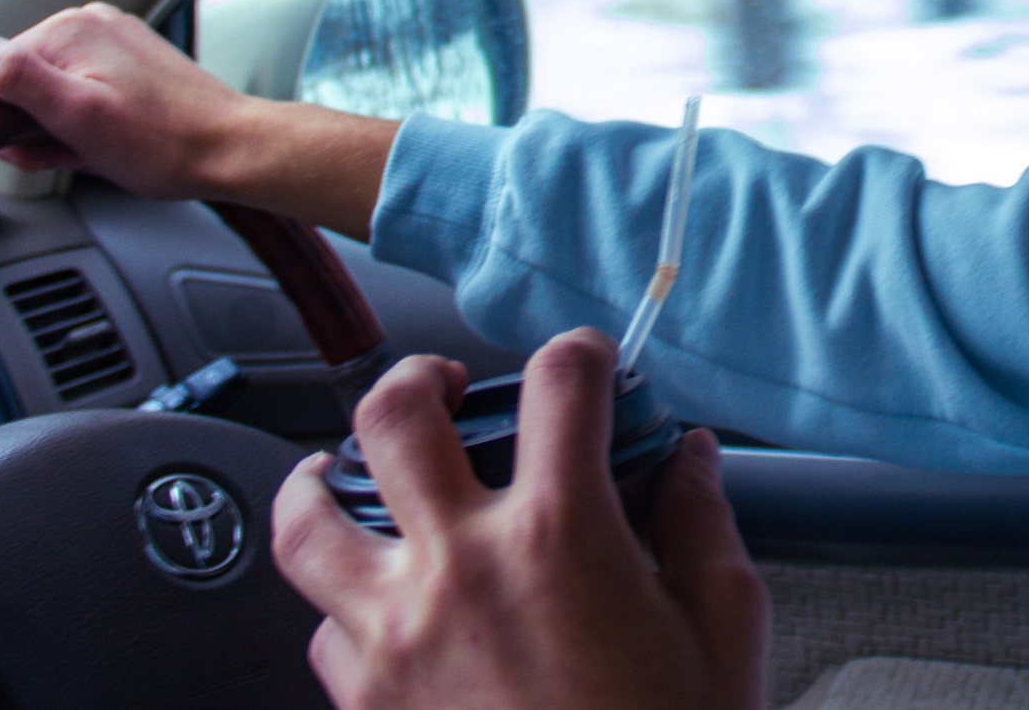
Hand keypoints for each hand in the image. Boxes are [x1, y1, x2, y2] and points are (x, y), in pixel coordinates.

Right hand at [0, 3, 395, 234]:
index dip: (1, 119)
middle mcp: (89, 23)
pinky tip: (110, 141)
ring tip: (98, 147)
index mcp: (67, 29)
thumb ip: (14, 77)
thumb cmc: (162, 143)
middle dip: (33, 125)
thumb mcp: (75, 116)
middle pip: (20, 81)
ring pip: (51, 91)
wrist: (230, 150)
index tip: (35, 143)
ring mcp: (112, 41)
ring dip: (60, 128)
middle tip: (72, 150)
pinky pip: (83, 92)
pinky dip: (85, 121)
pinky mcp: (131, 62)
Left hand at [272, 334, 768, 709]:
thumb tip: (688, 460)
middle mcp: (459, 569)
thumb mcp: (722, 628)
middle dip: (420, 377)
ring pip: (306, 521)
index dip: (580, 353)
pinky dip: (344, 605)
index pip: (557, 385)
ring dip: (323, 480)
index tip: (589, 365)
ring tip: (345, 472)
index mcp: (558, 536)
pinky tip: (381, 605)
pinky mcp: (365, 706)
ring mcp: (395, 637)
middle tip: (447, 388)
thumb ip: (701, 524)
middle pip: (391, 417)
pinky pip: (320, 631)